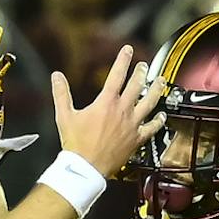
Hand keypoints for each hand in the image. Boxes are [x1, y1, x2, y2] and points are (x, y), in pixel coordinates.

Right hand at [52, 43, 165, 178]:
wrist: (86, 168)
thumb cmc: (76, 144)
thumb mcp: (64, 116)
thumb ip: (61, 94)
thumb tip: (56, 77)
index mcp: (106, 102)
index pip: (117, 74)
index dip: (123, 60)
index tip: (128, 50)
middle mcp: (122, 110)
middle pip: (137, 86)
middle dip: (141, 72)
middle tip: (144, 66)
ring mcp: (132, 125)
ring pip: (149, 103)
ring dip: (156, 90)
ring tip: (161, 82)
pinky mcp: (136, 139)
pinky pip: (151, 128)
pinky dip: (158, 121)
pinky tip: (162, 116)